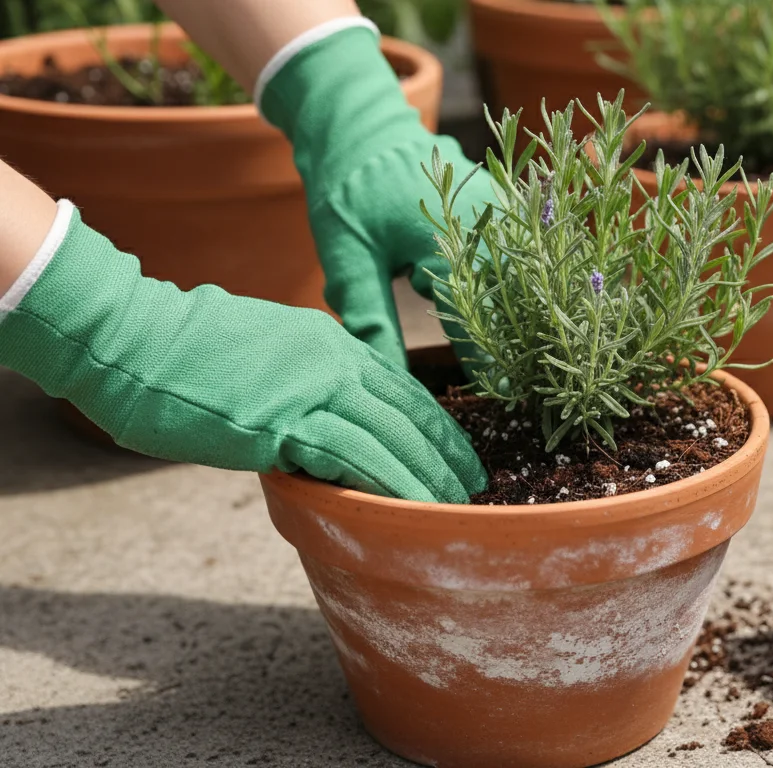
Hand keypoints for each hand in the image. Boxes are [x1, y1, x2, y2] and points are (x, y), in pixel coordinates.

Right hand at [0, 203, 485, 502]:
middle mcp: (334, 361)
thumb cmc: (179, 348)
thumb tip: (310, 413)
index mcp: (330, 342)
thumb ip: (297, 377)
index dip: (436, 424)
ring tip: (453, 506)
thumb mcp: (259, 349)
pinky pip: (356, 456)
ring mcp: (313, 388)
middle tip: (472, 486)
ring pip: (394, 435)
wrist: (129, 336)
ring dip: (429, 476)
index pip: (403, 387)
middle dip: (447, 453)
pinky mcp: (285, 421)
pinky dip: (392, 484)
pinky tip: (414, 507)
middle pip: (410, 412)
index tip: (458, 452)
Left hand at [258, 21, 493, 368]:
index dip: (493, 365)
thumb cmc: (347, 190)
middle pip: (515, 302)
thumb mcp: (347, 258)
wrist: (358, 122)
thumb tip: (387, 376)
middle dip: (513, 342)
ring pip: (523, 276)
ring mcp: (502, 211)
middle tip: (517, 381)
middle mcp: (489, 226)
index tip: (505, 397)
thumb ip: (370, 317)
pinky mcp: (503, 204)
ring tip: (520, 347)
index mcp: (451, 244)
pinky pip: (519, 251)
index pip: (483, 324)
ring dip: (518, 310)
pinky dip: (515, 280)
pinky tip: (514, 307)